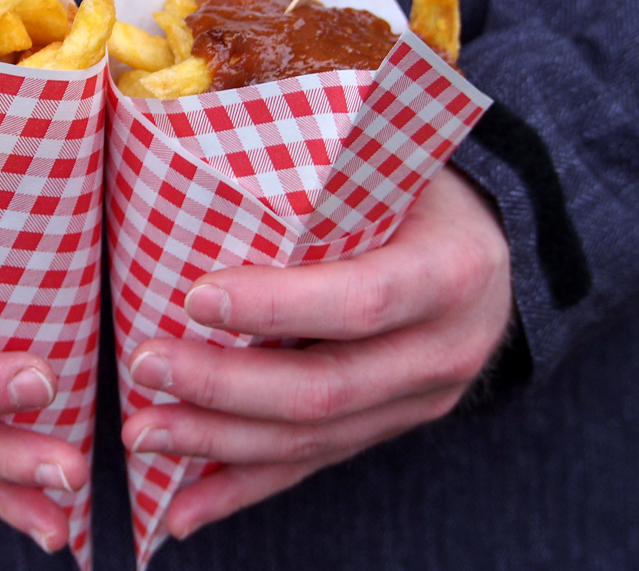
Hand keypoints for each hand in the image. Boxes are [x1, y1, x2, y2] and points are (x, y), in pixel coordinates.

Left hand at [121, 167, 512, 538]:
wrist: (497, 252)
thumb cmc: (421, 192)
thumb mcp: (396, 166)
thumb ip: (329, 169)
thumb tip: (198, 128)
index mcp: (448, 273)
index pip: (359, 301)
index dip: (277, 306)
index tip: (195, 296)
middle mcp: (442, 351)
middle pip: (324, 389)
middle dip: (224, 386)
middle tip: (144, 365)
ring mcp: (417, 403)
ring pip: (311, 441)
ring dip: (217, 445)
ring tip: (141, 434)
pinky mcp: (387, 429)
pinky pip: (311, 469)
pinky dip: (240, 490)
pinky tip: (179, 511)